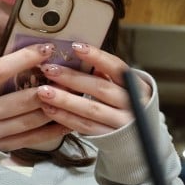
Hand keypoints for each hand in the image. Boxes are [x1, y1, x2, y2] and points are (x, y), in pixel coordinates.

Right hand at [0, 43, 68, 151]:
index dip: (24, 58)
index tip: (45, 48)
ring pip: (30, 120)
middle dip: (48, 86)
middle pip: (21, 99)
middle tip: (68, 73)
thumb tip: (17, 64)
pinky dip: (51, 130)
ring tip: (73, 94)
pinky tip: (67, 121)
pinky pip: (31, 139)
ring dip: (55, 107)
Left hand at [33, 42, 150, 135]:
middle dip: (72, 78)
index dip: (97, 57)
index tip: (75, 47)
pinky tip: (50, 110)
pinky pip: (86, 126)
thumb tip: (82, 57)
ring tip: (43, 91)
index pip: (117, 68)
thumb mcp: (126, 88)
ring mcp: (122, 123)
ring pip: (90, 109)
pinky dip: (66, 118)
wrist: (141, 136)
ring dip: (65, 100)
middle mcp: (132, 104)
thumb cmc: (128, 105)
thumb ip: (109, 75)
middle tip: (49, 70)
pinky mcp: (110, 138)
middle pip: (100, 88)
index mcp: (138, 86)